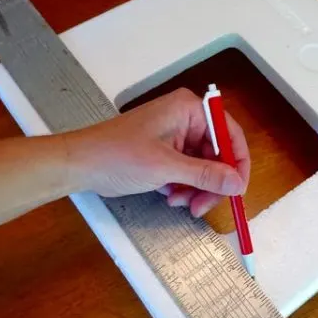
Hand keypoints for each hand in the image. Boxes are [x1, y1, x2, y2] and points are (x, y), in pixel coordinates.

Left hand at [65, 88, 249, 216]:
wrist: (80, 164)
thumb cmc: (119, 156)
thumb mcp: (167, 167)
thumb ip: (206, 175)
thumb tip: (237, 185)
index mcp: (190, 110)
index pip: (230, 134)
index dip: (238, 164)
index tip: (237, 191)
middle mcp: (187, 119)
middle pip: (218, 155)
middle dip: (211, 184)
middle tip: (201, 208)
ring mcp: (176, 136)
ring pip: (204, 168)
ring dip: (196, 190)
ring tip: (179, 202)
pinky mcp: (166, 153)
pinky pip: (188, 173)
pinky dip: (183, 188)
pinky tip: (169, 197)